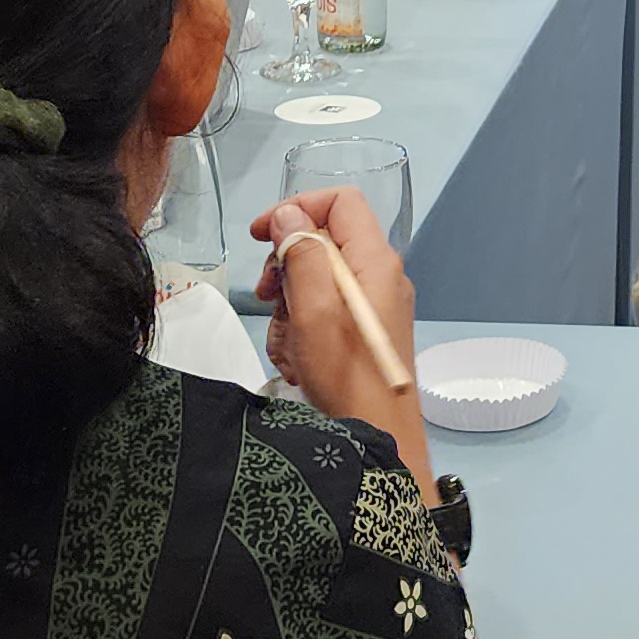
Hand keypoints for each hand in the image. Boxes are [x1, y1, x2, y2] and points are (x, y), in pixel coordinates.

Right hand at [252, 187, 442, 499]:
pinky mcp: (363, 333)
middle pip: (322, 242)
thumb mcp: (315, 310)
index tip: (259, 235)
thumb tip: (288, 215)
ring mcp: (373, 306)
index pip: (339, 201)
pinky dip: (302, 334)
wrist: (379, 437)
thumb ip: (303, 254)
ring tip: (289, 345)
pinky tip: (300, 363)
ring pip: (316, 283)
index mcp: (375, 261)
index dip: (296, 208)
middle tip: (268, 298)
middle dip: (286, 268)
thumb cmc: (347, 376)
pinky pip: (323, 315)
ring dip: (289, 310)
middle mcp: (379, 276)